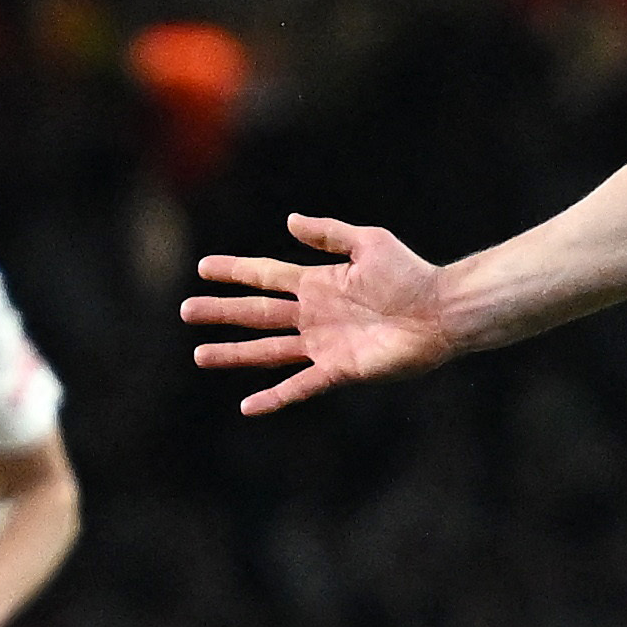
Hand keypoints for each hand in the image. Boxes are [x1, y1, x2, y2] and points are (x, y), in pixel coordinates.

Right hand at [185, 216, 454, 415]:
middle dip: (222, 312)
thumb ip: (329, 233)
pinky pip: (299, 386)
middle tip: (186, 310)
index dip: (235, 271)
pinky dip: (274, 397)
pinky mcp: (338, 370)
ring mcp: (323, 344)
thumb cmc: (411, 274)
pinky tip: (246, 405)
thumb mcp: (368, 242)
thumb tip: (290, 221)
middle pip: (257, 313)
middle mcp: (313, 315)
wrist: (440, 312)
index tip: (203, 268)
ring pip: (268, 351)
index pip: (266, 275)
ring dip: (234, 353)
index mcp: (317, 283)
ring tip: (200, 354)